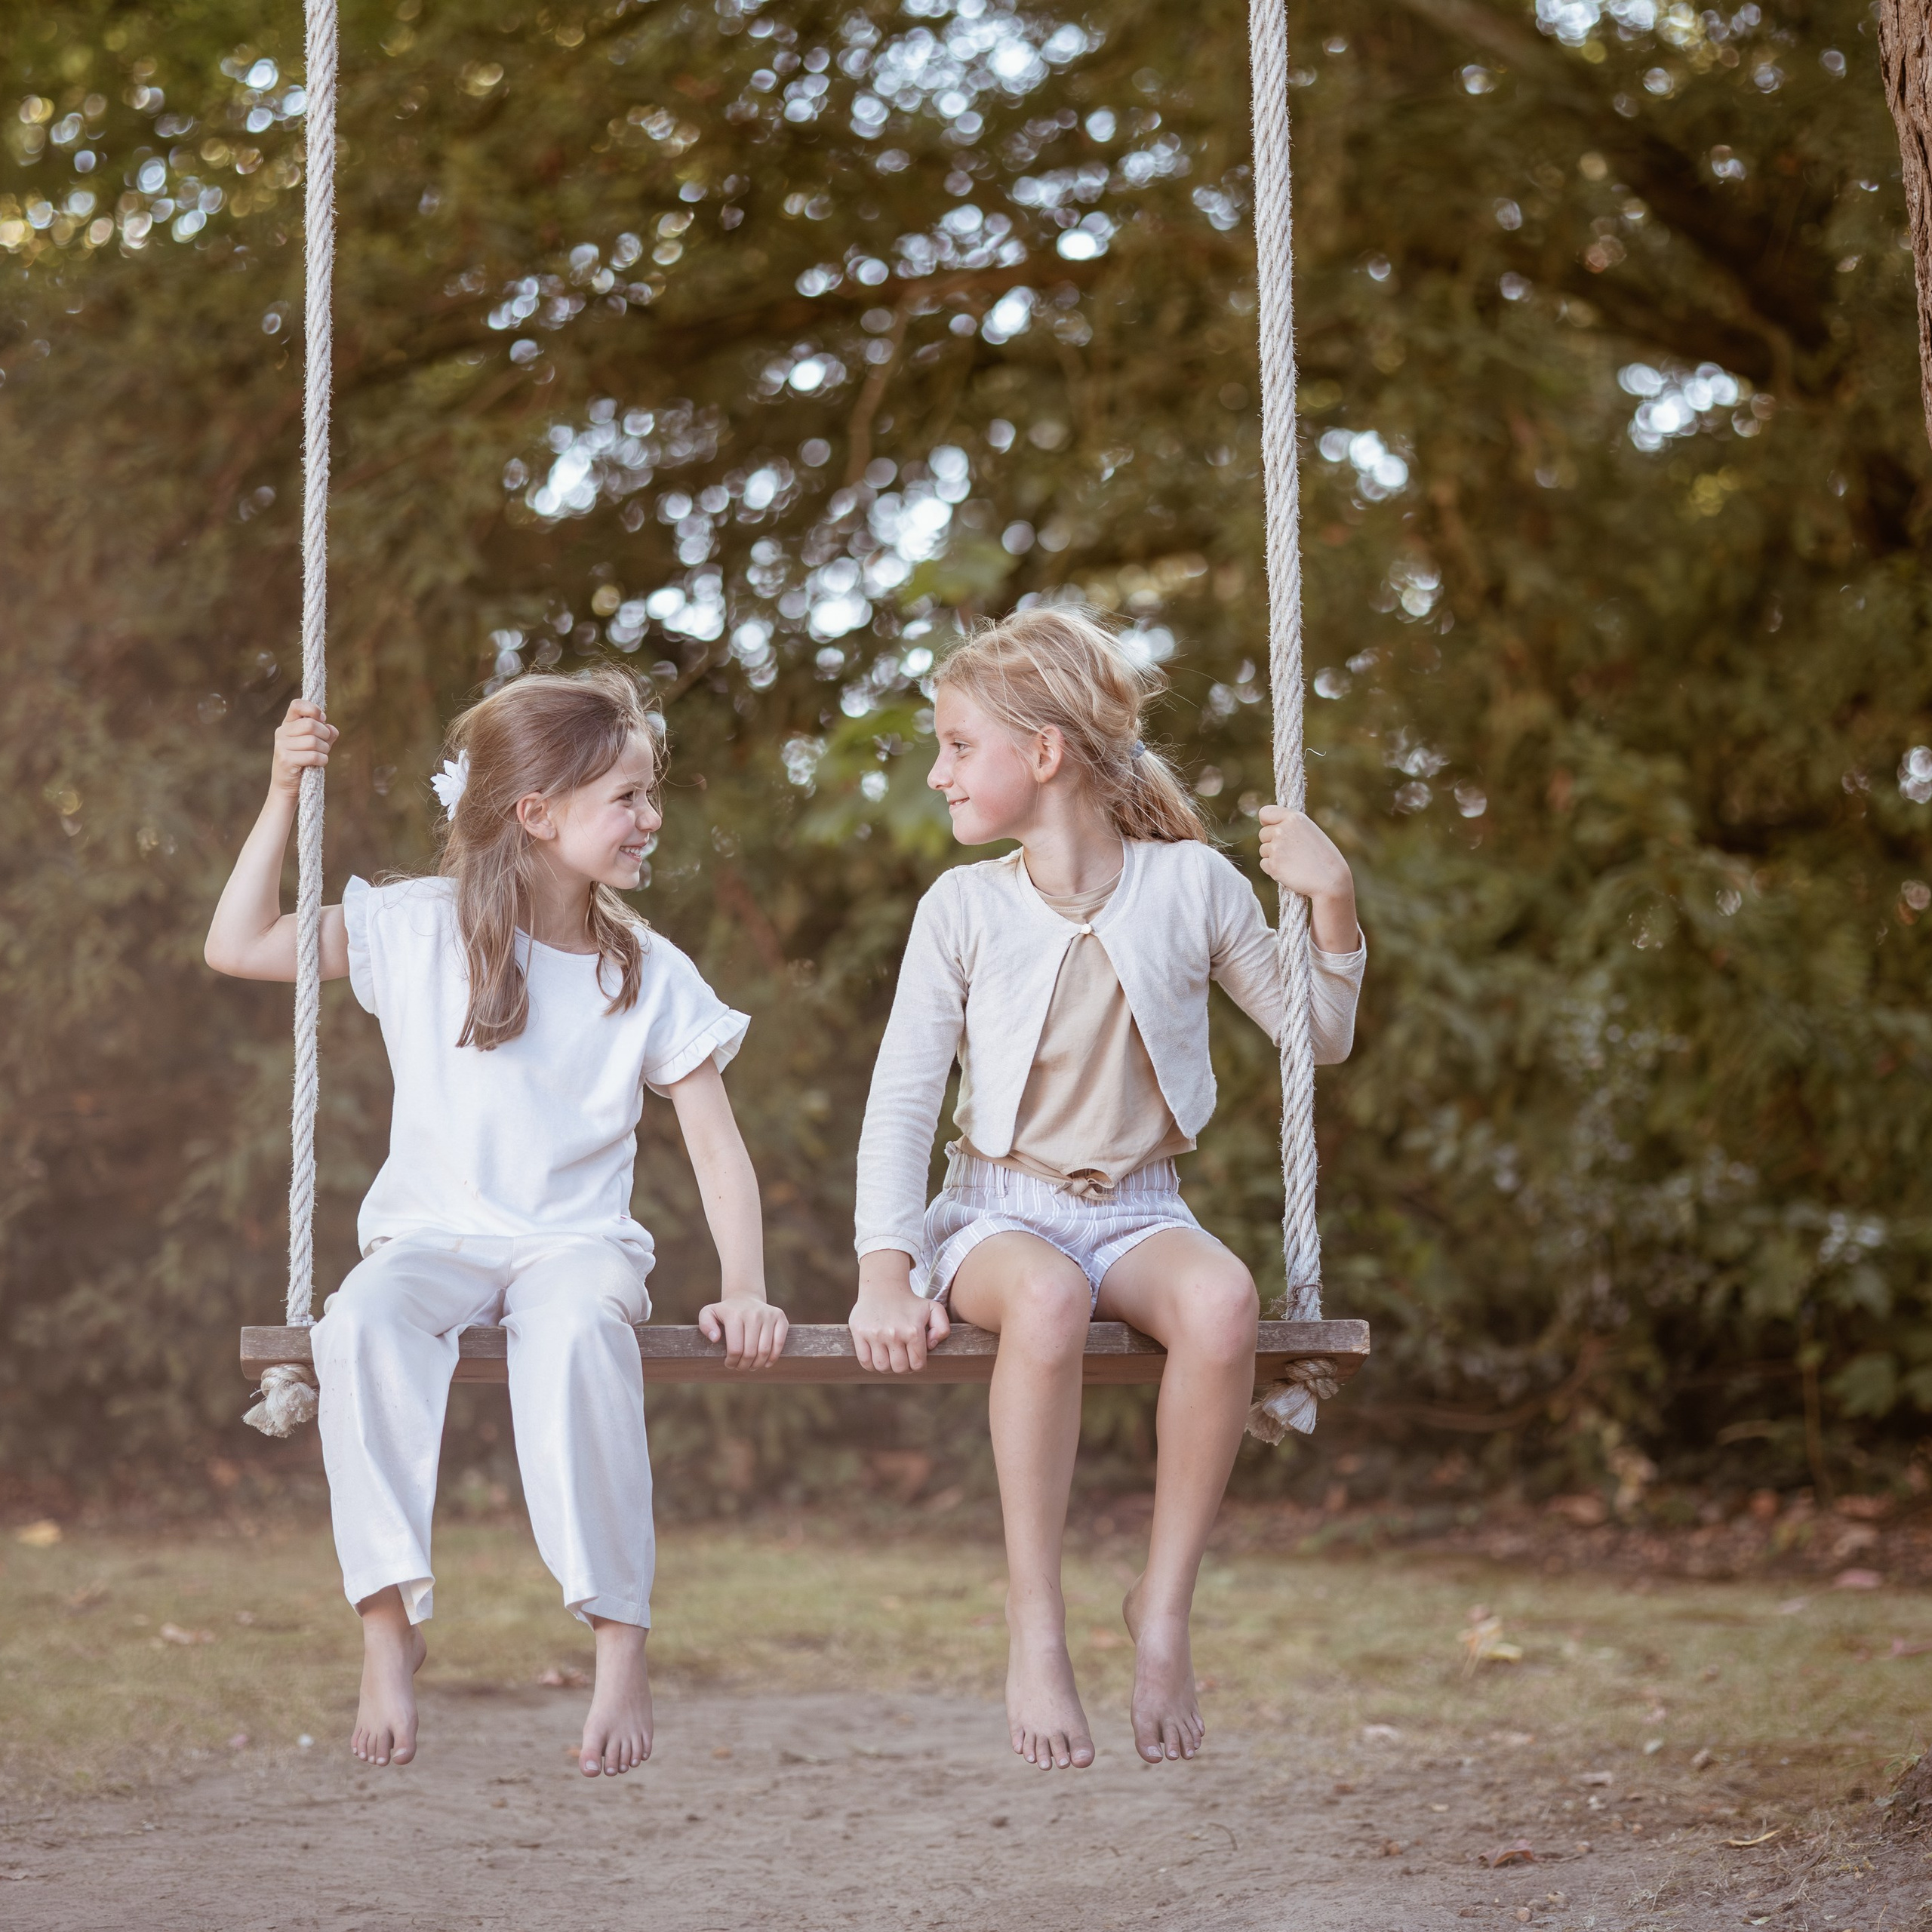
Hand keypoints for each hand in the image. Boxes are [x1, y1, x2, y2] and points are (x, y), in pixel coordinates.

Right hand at [271, 699, 337, 799]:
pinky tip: (318, 764)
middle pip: (310, 724)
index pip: (297, 705)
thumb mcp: (316, 744)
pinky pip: (313, 756)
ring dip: (324, 750)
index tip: (322, 719)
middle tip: (324, 744)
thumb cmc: (304, 762)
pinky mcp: (286, 760)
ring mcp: (281, 746)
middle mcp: (282, 732)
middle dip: (325, 735)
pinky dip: (322, 760)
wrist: (287, 786)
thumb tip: (332, 728)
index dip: (313, 709)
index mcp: (288, 724)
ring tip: (320, 756)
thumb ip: (326, 733)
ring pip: (313, 741)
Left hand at [698, 1292, 788, 1369]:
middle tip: (740, 1367)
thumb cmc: (726, 1312)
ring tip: (751, 1366)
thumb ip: (706, 1325)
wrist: (745, 1298)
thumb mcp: (708, 1314)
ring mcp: (769, 1315)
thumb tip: (715, 1338)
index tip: (729, 1364)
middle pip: (750, 1352)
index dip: (732, 1362)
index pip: (735, 1349)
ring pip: (765, 1350)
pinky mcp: (780, 1317)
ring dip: (758, 1364)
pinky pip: (779, 1343)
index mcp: (734, 1315)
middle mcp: (753, 1313)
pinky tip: (766, 1363)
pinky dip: (773, 1357)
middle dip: (744, 1365)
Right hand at [848, 1253, 949, 1372]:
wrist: (883, 1286)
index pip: (917, 1364)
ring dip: (887, 1366)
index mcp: (913, 1331)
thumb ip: (943, 1328)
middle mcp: (894, 1334)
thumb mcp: (934, 1309)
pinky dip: (871, 1364)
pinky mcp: (859, 1333)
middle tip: (903, 1358)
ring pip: (882, 1367)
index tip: (915, 1358)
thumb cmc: (910, 1302)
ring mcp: (875, 1334)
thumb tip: (931, 1345)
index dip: (918, 1365)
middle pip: (900, 1368)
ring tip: (890, 1356)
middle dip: (904, 1366)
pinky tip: (877, 1355)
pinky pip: (865, 1361)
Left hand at [1257, 806, 1359, 951]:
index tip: (1276, 830)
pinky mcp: (1273, 864)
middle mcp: (1284, 829)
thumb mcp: (1312, 838)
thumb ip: (1292, 828)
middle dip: (1272, 845)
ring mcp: (1277, 847)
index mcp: (1296, 817)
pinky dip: (1273, 872)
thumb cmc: (1325, 862)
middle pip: (1262, 834)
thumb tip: (1263, 818)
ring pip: (1262, 851)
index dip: (1267, 822)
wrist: (1332, 884)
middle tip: (1293, 856)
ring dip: (1273, 860)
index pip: (1264, 812)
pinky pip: (1263, 866)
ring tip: (1295, 866)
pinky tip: (1291, 875)